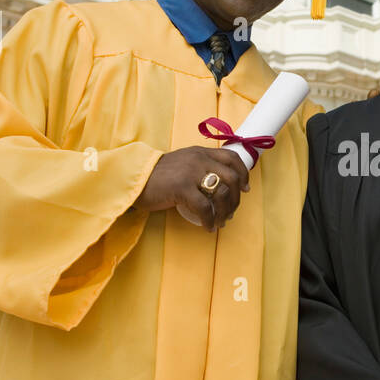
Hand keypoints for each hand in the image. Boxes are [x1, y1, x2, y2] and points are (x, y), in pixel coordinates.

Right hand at [133, 146, 249, 231]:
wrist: (134, 178)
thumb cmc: (158, 176)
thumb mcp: (183, 164)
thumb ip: (199, 167)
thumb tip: (220, 185)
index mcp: (201, 152)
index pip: (231, 157)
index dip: (243, 174)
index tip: (245, 189)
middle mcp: (199, 159)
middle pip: (232, 177)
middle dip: (237, 198)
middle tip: (232, 211)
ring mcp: (191, 172)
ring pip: (222, 193)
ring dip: (226, 211)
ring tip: (221, 221)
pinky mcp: (182, 187)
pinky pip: (205, 207)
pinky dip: (210, 220)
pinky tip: (208, 227)